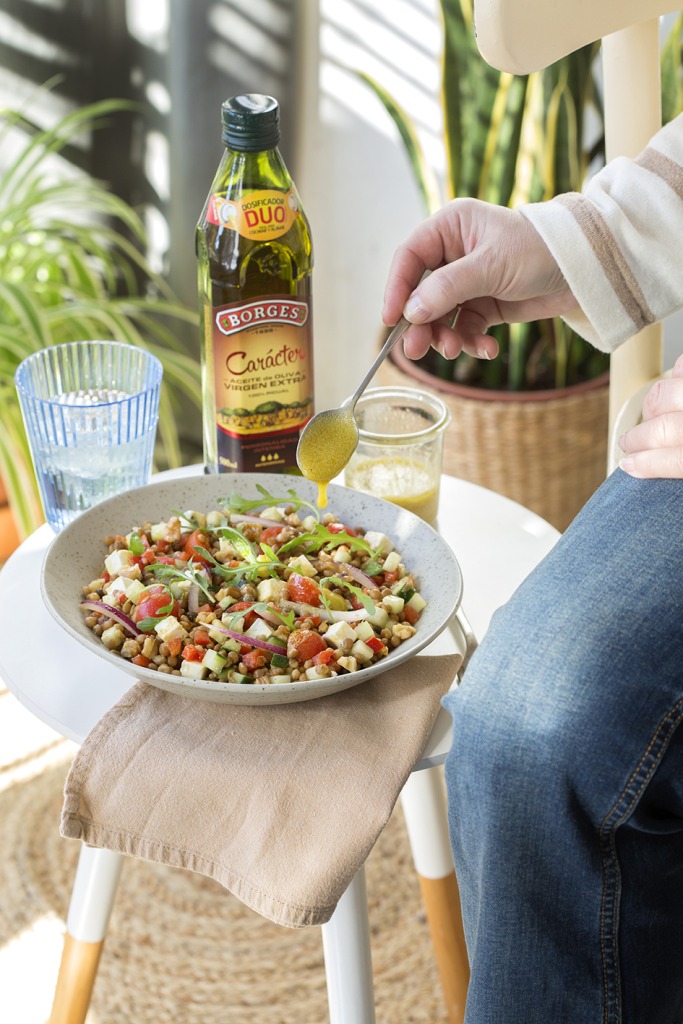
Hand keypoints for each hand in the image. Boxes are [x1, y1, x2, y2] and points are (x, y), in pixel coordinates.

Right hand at [382, 198, 579, 360]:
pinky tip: (489, 349)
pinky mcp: (484, 306)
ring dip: (446, 337)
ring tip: (458, 350)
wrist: (585, 270)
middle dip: (421, 323)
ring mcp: (468, 282)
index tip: (391, 318)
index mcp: (450, 227)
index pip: (409, 257)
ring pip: (440, 316)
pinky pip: (466, 328)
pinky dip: (472, 342)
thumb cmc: (541, 249)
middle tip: (417, 349)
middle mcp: (454, 254)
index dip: (396, 288)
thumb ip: (448, 288)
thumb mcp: (491, 266)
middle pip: (420, 293)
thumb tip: (411, 311)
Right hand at [619, 354, 682, 477]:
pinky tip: (672, 384)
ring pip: (665, 395)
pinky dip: (673, 374)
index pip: (675, 462)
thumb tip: (663, 472)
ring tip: (649, 415)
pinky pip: (681, 366)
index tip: (629, 466)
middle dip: (638, 439)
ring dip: (651, 407)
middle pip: (664, 429)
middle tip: (627, 444)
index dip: (647, 466)